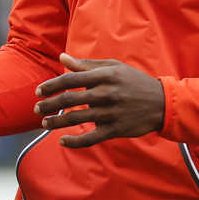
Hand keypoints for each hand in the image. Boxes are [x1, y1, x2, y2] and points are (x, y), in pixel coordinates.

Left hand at [33, 53, 164, 147]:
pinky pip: (90, 138)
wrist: (162, 102)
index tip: (38, 91)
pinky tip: (62, 141)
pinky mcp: (115, 130)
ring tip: (44, 123)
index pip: (70, 79)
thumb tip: (62, 57)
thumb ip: (86, 64)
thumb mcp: (113, 67)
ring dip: (56, 122)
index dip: (51, 85)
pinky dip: (74, 142)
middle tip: (36, 108)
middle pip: (70, 99)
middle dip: (49, 104)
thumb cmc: (134, 81)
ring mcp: (110, 113)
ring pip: (77, 119)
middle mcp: (106, 94)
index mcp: (104, 76)